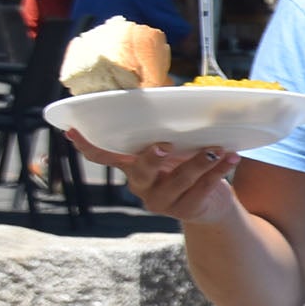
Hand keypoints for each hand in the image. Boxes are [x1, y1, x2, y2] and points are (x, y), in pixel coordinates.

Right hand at [66, 133, 238, 223]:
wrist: (212, 205)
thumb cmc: (187, 167)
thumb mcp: (175, 151)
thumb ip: (167, 132)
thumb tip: (174, 94)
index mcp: (132, 168)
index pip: (104, 157)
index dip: (88, 145)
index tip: (72, 130)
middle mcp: (141, 186)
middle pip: (141, 171)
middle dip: (152, 158)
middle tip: (164, 145)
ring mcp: (162, 202)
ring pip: (180, 180)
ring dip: (200, 162)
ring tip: (217, 148)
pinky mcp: (186, 211)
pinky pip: (203, 189)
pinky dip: (219, 171)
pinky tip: (232, 157)